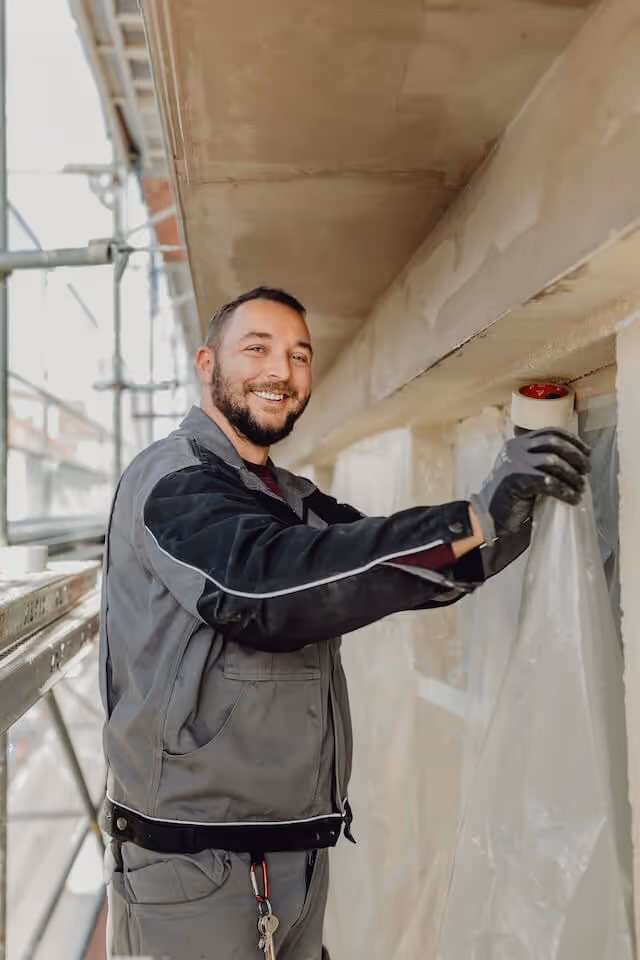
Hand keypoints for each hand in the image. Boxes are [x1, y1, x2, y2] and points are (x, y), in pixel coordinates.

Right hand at [470, 428, 590, 540]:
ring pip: (553, 461)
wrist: (489, 517)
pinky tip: (573, 499)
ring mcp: (514, 463)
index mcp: (517, 444)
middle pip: (554, 443)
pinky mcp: (516, 479)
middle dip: (576, 455)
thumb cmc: (511, 497)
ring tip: (580, 487)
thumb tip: (575, 460)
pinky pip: (548, 481)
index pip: (550, 432)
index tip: (587, 452)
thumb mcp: (523, 471)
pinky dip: (565, 491)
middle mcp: (515, 449)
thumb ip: (540, 461)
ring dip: (572, 475)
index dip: (572, 440)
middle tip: (586, 470)